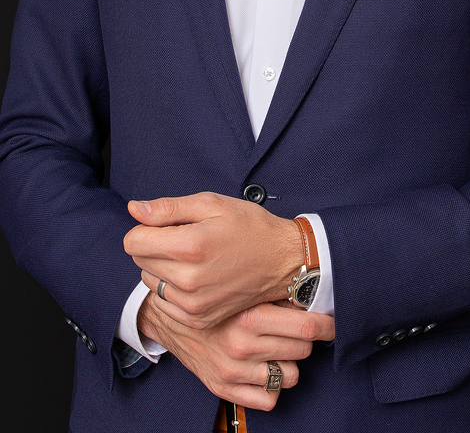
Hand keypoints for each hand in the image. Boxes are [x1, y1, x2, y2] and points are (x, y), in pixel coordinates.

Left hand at [123, 192, 302, 328]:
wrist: (282, 261)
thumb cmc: (249, 227)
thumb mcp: (211, 204)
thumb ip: (167, 208)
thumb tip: (133, 209)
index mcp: (189, 246)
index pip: (132, 241)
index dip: (146, 228)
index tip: (168, 226)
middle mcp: (188, 280)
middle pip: (139, 261)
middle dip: (155, 246)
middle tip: (188, 240)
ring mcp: (192, 304)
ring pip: (150, 281)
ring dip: (162, 268)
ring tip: (194, 259)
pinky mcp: (198, 319)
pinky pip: (164, 302)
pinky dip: (173, 288)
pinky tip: (197, 277)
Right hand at [138, 294, 334, 409]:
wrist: (171, 316)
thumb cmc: (215, 295)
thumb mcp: (243, 284)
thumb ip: (274, 289)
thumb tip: (313, 290)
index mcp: (249, 314)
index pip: (307, 327)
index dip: (326, 324)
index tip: (331, 322)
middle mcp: (241, 344)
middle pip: (302, 350)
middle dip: (305, 339)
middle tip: (297, 329)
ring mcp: (233, 370)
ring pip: (290, 376)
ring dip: (289, 362)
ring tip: (277, 347)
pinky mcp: (225, 389)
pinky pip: (269, 399)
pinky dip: (272, 386)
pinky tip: (265, 367)